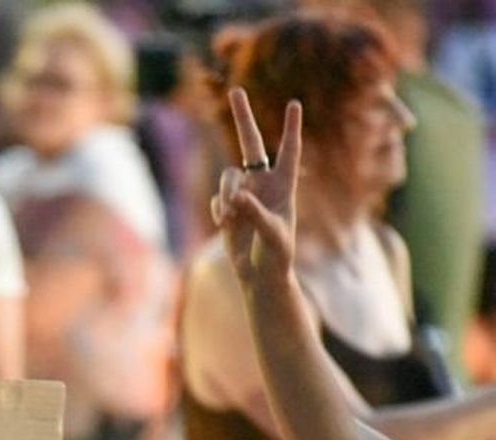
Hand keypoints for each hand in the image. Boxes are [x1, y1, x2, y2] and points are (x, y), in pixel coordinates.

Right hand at [212, 88, 301, 285]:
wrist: (259, 277)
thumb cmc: (277, 257)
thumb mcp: (272, 236)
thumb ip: (255, 213)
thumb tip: (236, 196)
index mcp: (284, 186)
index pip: (288, 151)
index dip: (290, 128)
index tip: (294, 103)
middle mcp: (264, 183)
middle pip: (250, 143)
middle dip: (243, 116)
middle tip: (235, 90)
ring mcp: (244, 194)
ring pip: (228, 177)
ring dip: (227, 194)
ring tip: (231, 217)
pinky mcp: (227, 208)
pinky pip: (217, 199)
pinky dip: (220, 212)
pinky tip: (227, 226)